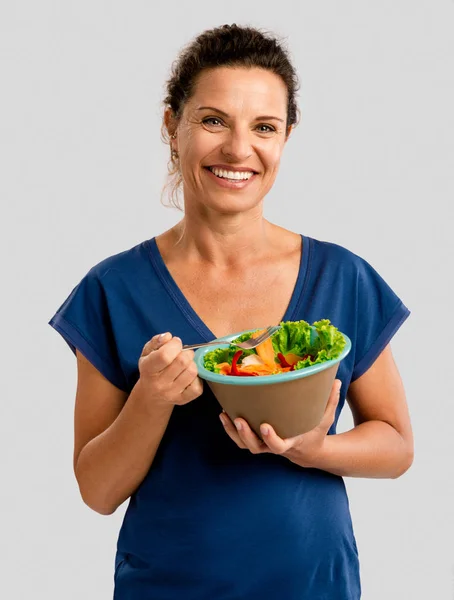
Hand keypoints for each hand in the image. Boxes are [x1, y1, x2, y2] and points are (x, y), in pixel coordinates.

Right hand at [138, 332, 203, 406]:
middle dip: (186, 352)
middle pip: (182, 362)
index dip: (174, 344)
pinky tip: (188, 376)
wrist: (151, 396)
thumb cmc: (150, 369)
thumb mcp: (147, 353)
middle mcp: (159, 384)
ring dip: (192, 364)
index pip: (165, 355)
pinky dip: (196, 378)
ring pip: (192, 372)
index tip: (175, 343)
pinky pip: (198, 387)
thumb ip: (156, 341)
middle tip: (182, 353)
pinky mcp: (183, 400)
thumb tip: (168, 336)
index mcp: (148, 369)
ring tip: (185, 364)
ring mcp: (172, 394)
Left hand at [219, 378, 341, 466]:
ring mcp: (263, 445)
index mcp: (291, 443)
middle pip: (256, 447)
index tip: (265, 426)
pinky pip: (240, 439)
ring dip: (233, 432)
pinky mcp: (256, 441)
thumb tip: (337, 380)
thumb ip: (330, 400)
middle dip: (246, 435)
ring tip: (225, 415)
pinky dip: (230, 429)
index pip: (278, 446)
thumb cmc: (315, 432)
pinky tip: (224, 414)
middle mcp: (274, 447)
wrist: (307, 451)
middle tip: (240, 419)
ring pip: (244, 445)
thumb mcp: (326, 418)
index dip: (270, 439)